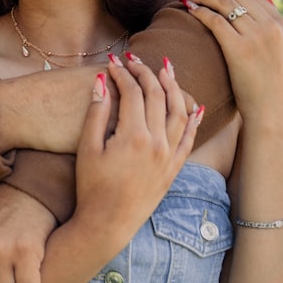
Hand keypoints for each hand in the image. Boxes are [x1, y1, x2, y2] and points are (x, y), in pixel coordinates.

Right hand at [73, 55, 199, 246]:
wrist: (108, 223)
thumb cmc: (92, 187)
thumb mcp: (88, 148)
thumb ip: (97, 112)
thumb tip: (103, 81)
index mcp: (134, 136)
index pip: (133, 92)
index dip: (122, 73)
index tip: (112, 63)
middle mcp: (157, 143)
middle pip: (157, 95)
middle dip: (145, 72)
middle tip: (134, 59)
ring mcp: (169, 156)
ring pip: (178, 111)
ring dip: (173, 87)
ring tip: (165, 69)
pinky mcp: (174, 168)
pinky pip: (189, 138)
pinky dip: (193, 119)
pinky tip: (194, 105)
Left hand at [181, 0, 282, 122]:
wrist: (270, 111)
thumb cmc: (270, 84)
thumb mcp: (281, 51)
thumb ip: (272, 26)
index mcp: (282, 25)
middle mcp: (271, 27)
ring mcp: (257, 37)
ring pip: (224, 3)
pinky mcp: (240, 48)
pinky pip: (215, 20)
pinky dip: (200, 11)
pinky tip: (189, 9)